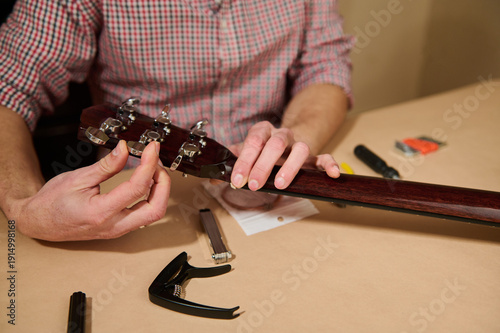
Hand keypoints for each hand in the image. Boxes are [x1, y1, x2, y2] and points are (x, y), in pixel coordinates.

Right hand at [11, 140, 169, 240]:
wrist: (38, 222)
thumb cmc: (52, 202)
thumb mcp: (78, 177)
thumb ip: (106, 165)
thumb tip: (125, 149)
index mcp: (100, 212)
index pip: (137, 188)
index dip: (149, 165)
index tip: (152, 149)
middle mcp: (113, 226)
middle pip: (156, 209)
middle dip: (163, 183)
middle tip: (157, 162)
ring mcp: (117, 230)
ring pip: (153, 215)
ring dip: (160, 191)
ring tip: (153, 169)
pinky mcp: (119, 229)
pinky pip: (144, 216)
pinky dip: (151, 197)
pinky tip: (147, 181)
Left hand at [229, 121, 339, 190]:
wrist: (287, 139)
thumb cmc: (264, 149)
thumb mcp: (246, 153)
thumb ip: (231, 164)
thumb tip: (213, 178)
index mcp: (263, 131)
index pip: (253, 142)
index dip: (244, 161)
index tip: (236, 179)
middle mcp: (282, 135)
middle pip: (275, 144)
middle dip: (262, 165)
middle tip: (253, 185)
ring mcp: (299, 144)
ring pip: (300, 149)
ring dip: (289, 167)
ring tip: (280, 184)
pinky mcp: (315, 155)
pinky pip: (325, 157)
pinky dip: (329, 164)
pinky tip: (332, 174)